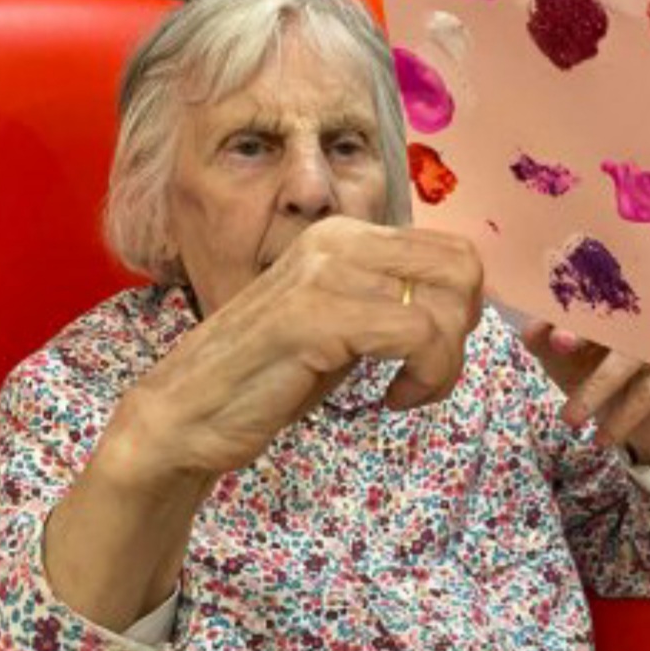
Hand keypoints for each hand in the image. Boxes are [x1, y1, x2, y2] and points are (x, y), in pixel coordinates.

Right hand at [103, 218, 483, 487]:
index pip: (454, 251)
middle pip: (462, 270)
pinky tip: (389, 400)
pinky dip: (424, 378)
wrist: (186, 414)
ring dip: (443, 365)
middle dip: (461, 336)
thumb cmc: (267, 376)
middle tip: (427, 375)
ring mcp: (323, 274)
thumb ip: (389, 301)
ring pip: (445, 306)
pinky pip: (418, 335)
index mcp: (344, 235)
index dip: (463, 311)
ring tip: (406, 392)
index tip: (431, 355)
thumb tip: (461, 304)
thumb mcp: (341, 324)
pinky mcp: (315, 317)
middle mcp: (336, 239)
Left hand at [523, 320, 649, 484]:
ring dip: (594, 390)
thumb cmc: (600, 382)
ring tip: (569, 419)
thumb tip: (528, 331)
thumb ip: (547, 344)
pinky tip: (603, 438)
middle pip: (612, 318)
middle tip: (559, 345)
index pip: (590, 297)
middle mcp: (639, 322)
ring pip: (626, 360)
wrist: (643, 424)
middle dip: (582, 331)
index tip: (544, 328)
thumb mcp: (567, 363)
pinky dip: (621, 418)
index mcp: (610, 312)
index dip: (567, 306)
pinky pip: (648, 393)